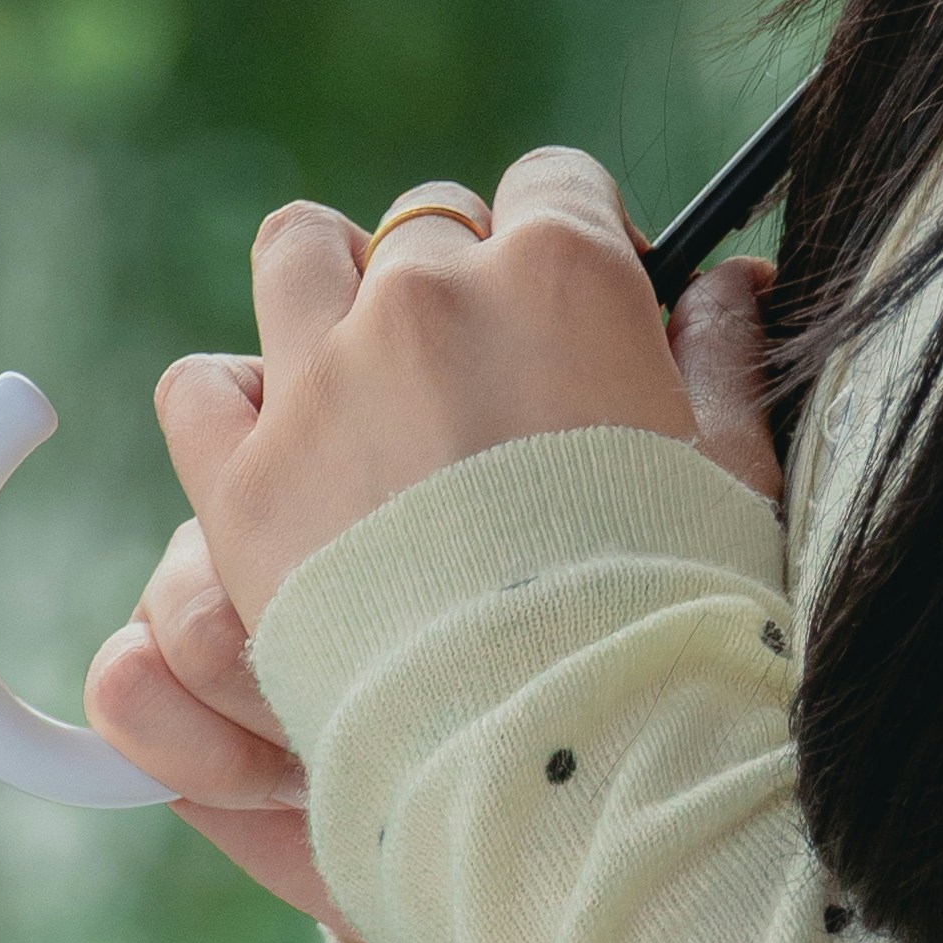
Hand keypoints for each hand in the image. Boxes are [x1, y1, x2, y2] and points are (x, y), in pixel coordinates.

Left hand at [85, 161, 779, 926]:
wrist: (565, 757)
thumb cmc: (680, 618)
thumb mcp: (735, 477)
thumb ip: (724, 357)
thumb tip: (741, 282)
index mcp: (565, 276)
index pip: (558, 186)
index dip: (576, 240)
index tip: (588, 304)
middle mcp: (431, 298)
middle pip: (430, 227)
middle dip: (460, 281)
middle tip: (491, 379)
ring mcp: (323, 379)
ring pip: (299, 257)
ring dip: (334, 298)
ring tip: (369, 383)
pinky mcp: (245, 481)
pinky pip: (202, 387)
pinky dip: (236, 409)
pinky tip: (285, 453)